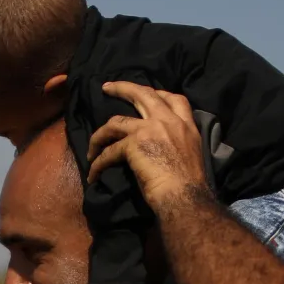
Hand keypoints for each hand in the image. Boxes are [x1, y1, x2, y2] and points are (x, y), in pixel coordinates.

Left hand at [85, 82, 209, 208]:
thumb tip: (159, 146)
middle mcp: (168, 121)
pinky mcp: (133, 143)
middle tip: (107, 87)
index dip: (158, 93)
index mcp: (186, 125)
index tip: (144, 92)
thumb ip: (177, 141)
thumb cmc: (189, 184)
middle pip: (143, 94)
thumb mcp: (192, 153)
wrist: (185, 196)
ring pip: (116, 122)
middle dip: (122, 87)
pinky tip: (94, 174)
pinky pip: (109, 151)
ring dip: (99, 135)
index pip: (175, 98)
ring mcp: (150, 129)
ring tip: (91, 147)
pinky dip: (99, 163)